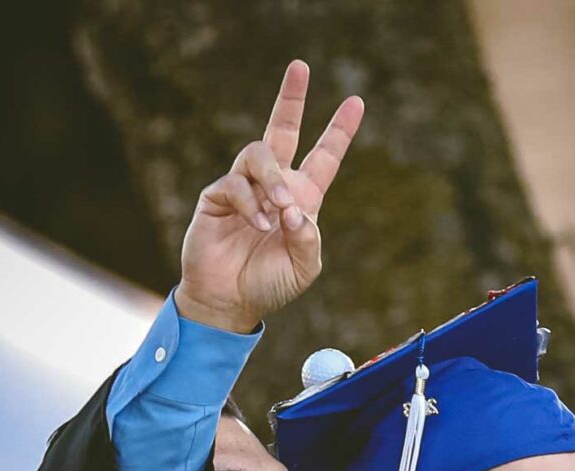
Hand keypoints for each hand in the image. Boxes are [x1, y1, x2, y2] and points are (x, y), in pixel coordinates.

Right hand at [175, 60, 364, 332]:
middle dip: (292, 98)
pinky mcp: (217, 195)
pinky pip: (235, 184)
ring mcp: (244, 187)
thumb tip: (296, 211)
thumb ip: (308, 240)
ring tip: (277, 212)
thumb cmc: (269, 283)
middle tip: (300, 66)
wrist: (230, 300)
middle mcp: (274, 185)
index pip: (324, 157)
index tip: (356, 101)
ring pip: (259, 155)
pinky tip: (257, 225)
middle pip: (283, 130)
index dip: (339, 130)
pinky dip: (250, 204)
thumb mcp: (303, 266)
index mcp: (302, 199)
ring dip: (272, 181)